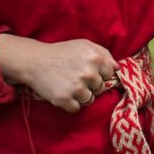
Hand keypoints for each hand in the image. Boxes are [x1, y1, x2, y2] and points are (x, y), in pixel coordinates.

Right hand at [0, 35, 116, 112]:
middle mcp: (89, 73)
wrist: (35, 61)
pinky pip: (76, 108)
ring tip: (69, 85)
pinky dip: (70, 103)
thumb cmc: (62, 52)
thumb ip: (104, 54)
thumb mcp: (84, 45)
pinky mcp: (65, 99)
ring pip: (90, 100)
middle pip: (100, 88)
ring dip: (81, 96)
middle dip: (91, 85)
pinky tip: (63, 92)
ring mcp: (77, 87)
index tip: (88, 72)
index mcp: (96, 58)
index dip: (99, 74)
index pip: (110, 74)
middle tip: (76, 78)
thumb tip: (117, 68)